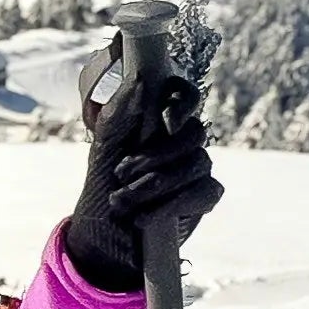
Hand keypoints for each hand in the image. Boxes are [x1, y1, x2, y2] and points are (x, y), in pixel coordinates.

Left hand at [62, 49, 221, 294]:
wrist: (104, 230)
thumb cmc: (105, 180)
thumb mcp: (106, 143)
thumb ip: (123, 110)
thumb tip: (142, 79)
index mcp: (161, 119)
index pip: (185, 96)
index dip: (184, 101)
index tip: (167, 120)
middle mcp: (183, 140)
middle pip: (193, 134)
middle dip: (156, 156)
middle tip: (122, 172)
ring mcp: (196, 168)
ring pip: (198, 164)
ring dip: (156, 184)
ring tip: (123, 200)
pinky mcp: (203, 198)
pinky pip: (204, 192)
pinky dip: (172, 205)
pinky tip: (146, 218)